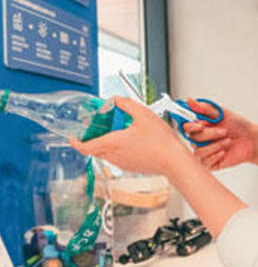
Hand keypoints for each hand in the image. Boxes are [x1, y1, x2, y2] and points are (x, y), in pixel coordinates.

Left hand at [69, 97, 188, 176]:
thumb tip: (116, 100)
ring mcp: (122, 163)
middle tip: (100, 127)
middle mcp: (114, 155)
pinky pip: (118, 158)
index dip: (75, 142)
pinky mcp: (131, 167)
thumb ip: (127, 104)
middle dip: (93, 138)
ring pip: (106, 153)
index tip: (74, 136)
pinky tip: (133, 141)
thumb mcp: (144, 115)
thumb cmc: (161, 143)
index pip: (84, 147)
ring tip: (120, 132)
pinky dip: (118, 149)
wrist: (175, 161)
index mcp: (112, 143)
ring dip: (107, 143)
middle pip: (94, 148)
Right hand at [182, 99, 257, 172]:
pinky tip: (224, 151)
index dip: (190, 126)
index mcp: (201, 126)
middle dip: (209, 134)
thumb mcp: (222, 113)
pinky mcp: (209, 163)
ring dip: (214, 145)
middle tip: (224, 131)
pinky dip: (215, 155)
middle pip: (192, 138)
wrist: (252, 140)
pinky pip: (204, 162)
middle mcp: (200, 139)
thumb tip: (190, 101)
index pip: (186, 127)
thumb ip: (205, 108)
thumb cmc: (239, 126)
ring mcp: (204, 151)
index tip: (200, 125)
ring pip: (197, 151)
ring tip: (227, 141)